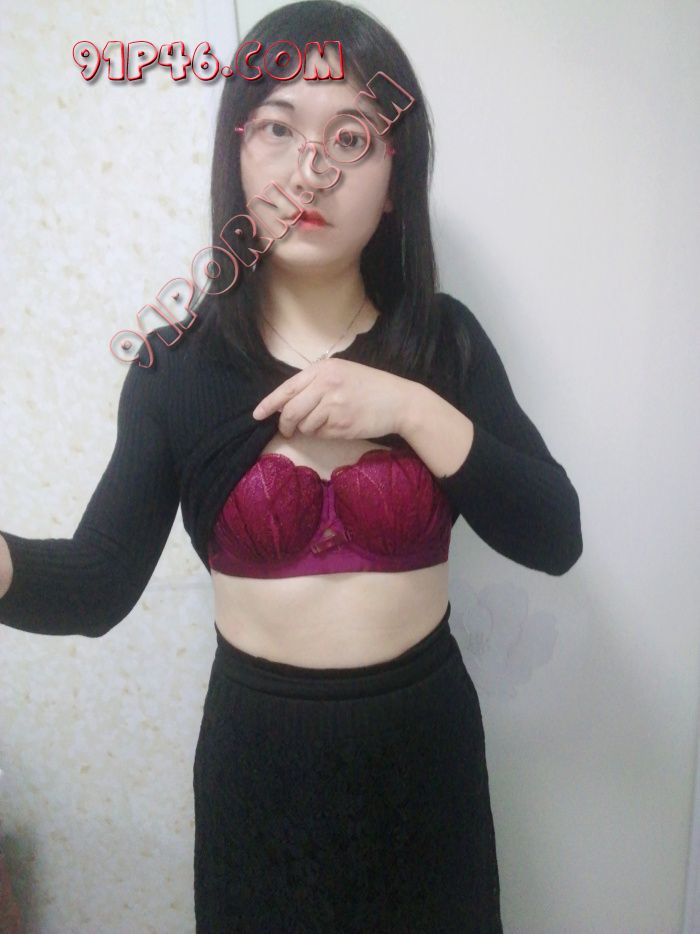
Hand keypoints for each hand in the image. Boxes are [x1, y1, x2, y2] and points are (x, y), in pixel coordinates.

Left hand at [251, 358, 411, 439]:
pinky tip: (339, 426)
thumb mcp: (343, 373)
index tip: (257, 415)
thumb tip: (288, 404)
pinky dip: (324, 434)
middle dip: (285, 424)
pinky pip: (320, 434)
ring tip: (327, 422)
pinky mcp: (342, 424)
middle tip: (287, 430)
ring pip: (305, 425)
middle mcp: (326, 385)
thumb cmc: (371, 387)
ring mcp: (334, 405)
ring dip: (309, 429)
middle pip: (291, 411)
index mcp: (324, 369)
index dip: (269, 403)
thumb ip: (316, 383)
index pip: (287, 388)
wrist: (400, 401)